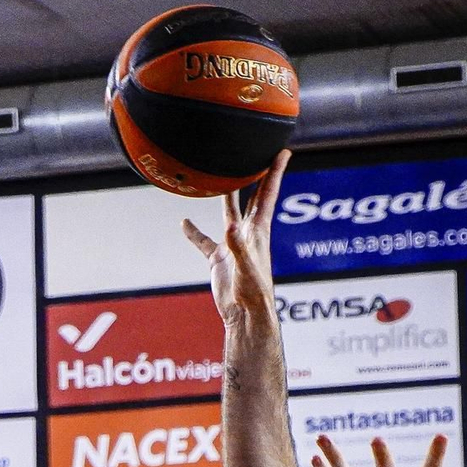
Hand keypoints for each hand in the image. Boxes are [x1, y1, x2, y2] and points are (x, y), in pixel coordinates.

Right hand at [181, 151, 288, 326]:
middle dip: (257, 175)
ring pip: (228, 213)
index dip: (275, 172)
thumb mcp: (246, 267)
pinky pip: (204, 242)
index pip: (268, 193)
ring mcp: (232, 245)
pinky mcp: (219, 258)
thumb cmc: (253, 293)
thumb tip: (230, 226)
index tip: (282, 151)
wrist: (244, 316)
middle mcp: (246, 233)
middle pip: (253, 196)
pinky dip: (194, 233)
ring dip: (225, 195)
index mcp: (258, 230)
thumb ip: (238, 246)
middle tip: (257, 154)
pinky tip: (184, 223)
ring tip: (219, 176)